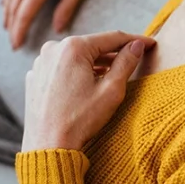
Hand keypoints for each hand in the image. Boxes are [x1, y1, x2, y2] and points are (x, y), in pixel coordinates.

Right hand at [2, 0, 107, 49]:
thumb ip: (66, 8)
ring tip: (7, 26)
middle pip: (14, 6)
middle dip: (12, 26)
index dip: (19, 31)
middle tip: (12, 42)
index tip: (16, 45)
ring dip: (7, 12)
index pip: (25, 13)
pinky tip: (6, 3)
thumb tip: (57, 29)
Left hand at [22, 31, 155, 151]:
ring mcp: (40, 62)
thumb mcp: (111, 90)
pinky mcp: (35, 76)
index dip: (134, 40)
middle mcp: (52, 49)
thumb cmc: (80, 120)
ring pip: (75, 57)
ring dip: (94, 63)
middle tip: (133, 58)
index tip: (150, 43)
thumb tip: (137, 45)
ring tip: (111, 74)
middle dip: (112, 53)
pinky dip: (75, 72)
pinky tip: (86, 86)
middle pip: (92, 46)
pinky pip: (60, 68)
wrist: (48, 145)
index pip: (111, 38)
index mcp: (72, 47)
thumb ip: (126, 62)